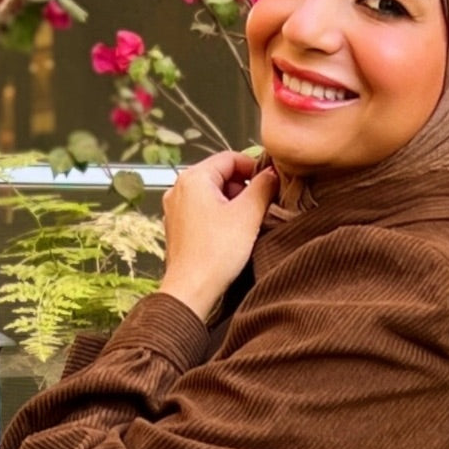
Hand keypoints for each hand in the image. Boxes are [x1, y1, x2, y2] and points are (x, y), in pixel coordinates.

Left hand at [158, 151, 278, 321]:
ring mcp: (175, 209)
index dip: (255, 167)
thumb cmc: (215, 254)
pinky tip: (232, 233)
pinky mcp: (178, 228)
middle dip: (244, 187)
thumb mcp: (248, 215)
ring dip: (233, 203)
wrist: (191, 290)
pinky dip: (220, 216)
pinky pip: (203, 211)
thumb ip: (263, 187)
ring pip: (212, 194)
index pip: (230, 158)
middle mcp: (179, 189)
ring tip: (249, 222)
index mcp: (194, 178)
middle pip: (220, 175)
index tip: (271, 182)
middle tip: (262, 205)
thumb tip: (273, 174)